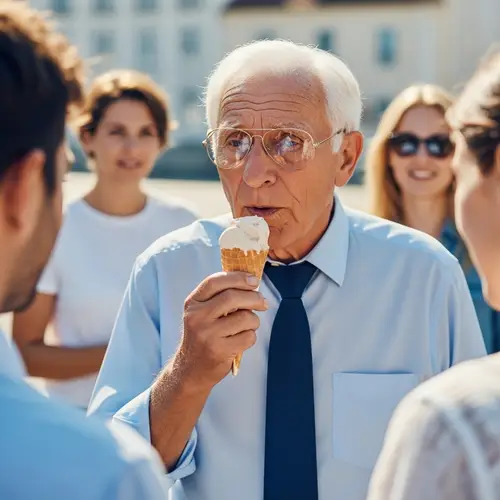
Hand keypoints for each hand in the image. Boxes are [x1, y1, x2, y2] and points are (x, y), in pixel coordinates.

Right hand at [177, 271, 267, 388]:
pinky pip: (248, 337)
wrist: (191, 370)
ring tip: (248, 326)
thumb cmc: (203, 336)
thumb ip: (219, 297)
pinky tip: (241, 340)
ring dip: (254, 320)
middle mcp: (197, 317)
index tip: (253, 280)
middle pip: (233, 297)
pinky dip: (250, 337)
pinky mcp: (219, 351)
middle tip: (263, 302)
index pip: (215, 281)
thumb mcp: (202, 313)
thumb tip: (251, 282)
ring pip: (245, 317)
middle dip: (254, 297)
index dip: (237, 278)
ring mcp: (207, 334)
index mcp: (192, 303)